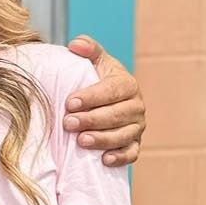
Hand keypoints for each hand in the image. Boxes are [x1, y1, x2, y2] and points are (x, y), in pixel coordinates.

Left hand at [65, 35, 145, 166]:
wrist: (108, 100)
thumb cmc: (98, 79)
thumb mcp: (95, 61)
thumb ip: (88, 49)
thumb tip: (75, 45)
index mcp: (127, 84)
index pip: (111, 90)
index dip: (91, 97)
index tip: (70, 102)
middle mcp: (136, 106)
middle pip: (116, 115)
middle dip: (92, 119)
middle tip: (68, 123)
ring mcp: (137, 127)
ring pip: (123, 135)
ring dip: (102, 139)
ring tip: (81, 141)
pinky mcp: (134, 144)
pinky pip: (131, 153)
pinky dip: (120, 158)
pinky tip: (104, 160)